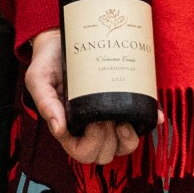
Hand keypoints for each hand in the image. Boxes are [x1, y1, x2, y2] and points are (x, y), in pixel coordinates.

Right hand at [24, 29, 144, 165]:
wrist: (62, 39)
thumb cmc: (48, 61)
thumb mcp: (38, 78)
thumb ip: (44, 102)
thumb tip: (58, 129)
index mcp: (68, 127)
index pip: (83, 153)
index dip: (93, 144)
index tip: (94, 120)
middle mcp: (88, 127)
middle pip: (106, 153)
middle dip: (111, 140)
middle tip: (108, 115)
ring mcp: (107, 118)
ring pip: (124, 146)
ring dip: (130, 139)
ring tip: (126, 118)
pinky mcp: (122, 104)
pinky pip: (141, 123)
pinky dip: (150, 121)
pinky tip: (155, 114)